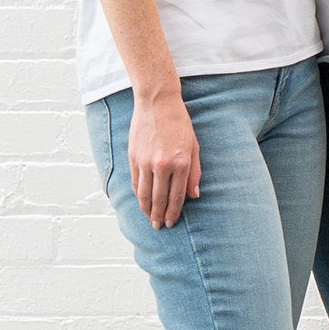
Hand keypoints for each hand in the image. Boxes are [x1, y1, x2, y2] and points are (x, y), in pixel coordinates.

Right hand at [128, 93, 201, 228]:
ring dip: (147, 210)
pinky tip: (142, 201)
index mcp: (180, 162)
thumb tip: (194, 196)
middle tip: (159, 227)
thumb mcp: (194, 145)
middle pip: (159, 199)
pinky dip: (139, 195)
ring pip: (145, 195)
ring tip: (150, 219)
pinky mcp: (134, 158)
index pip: (176, 197)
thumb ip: (194, 172)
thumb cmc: (179, 122)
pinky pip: (136, 183)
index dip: (174, 212)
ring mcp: (146, 162)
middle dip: (159, 216)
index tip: (172, 222)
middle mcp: (162, 165)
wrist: (157, 102)